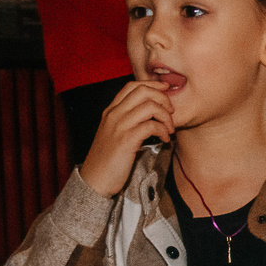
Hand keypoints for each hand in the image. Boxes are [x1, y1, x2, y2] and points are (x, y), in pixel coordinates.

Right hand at [80, 79, 174, 197]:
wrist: (95, 180)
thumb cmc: (108, 159)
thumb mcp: (114, 133)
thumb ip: (127, 120)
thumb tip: (151, 112)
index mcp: (111, 111)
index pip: (132, 86)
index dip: (152, 85)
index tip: (166, 90)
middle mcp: (113, 115)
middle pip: (143, 91)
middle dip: (163, 98)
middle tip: (171, 112)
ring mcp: (119, 126)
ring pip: (150, 106)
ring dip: (166, 117)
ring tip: (169, 129)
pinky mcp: (126, 140)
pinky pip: (151, 126)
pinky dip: (163, 130)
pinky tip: (165, 139)